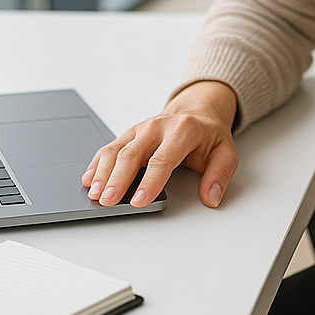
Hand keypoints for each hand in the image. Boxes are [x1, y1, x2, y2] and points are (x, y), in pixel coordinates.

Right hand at [82, 80, 238, 208]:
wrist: (197, 112)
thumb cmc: (209, 136)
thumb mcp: (226, 152)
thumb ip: (220, 175)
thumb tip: (211, 197)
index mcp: (183, 130)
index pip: (162, 159)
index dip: (149, 181)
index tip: (138, 200)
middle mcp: (157, 127)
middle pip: (132, 154)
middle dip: (118, 179)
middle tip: (108, 201)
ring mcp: (140, 129)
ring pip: (116, 150)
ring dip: (102, 172)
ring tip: (94, 193)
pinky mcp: (129, 134)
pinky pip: (109, 148)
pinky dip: (97, 164)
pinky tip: (89, 178)